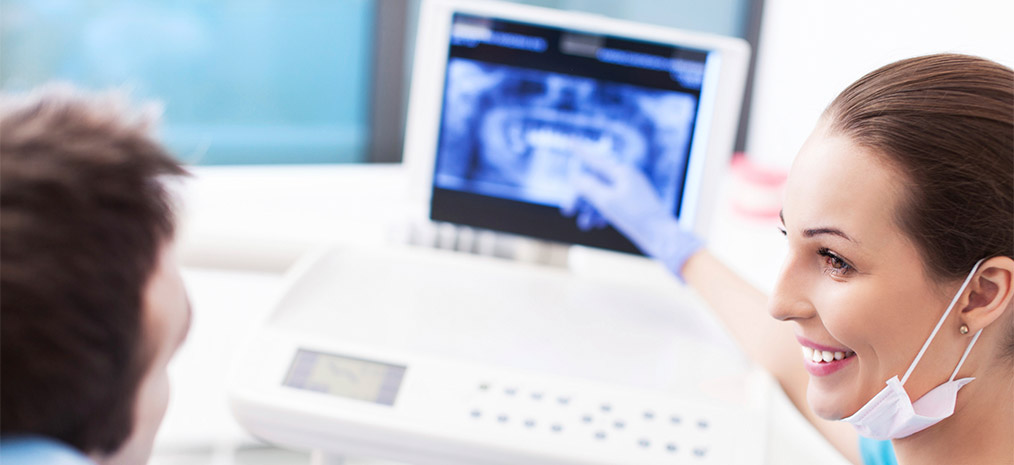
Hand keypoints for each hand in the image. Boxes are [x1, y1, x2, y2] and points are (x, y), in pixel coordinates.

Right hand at [566, 151, 702, 280]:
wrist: (662, 236)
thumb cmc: (635, 216)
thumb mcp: (606, 201)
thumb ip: (588, 187)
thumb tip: (576, 176)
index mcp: (621, 171)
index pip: (594, 159)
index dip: (579, 150)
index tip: (569, 139)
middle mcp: (626, 178)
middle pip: (595, 182)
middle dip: (580, 197)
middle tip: (567, 210)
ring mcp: (630, 192)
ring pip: (601, 196)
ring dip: (589, 209)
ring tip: (585, 224)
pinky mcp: (632, 206)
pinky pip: (611, 205)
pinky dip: (601, 213)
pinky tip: (598, 225)